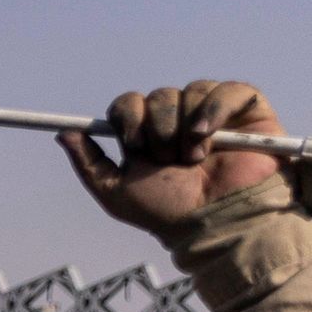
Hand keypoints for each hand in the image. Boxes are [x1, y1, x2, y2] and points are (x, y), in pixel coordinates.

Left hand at [62, 81, 291, 237]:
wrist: (216, 221)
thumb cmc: (168, 212)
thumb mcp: (115, 192)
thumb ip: (88, 162)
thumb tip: (63, 132)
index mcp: (148, 136)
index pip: (128, 104)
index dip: (126, 117)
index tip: (132, 143)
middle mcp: (179, 121)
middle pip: (156, 96)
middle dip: (157, 129)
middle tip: (167, 159)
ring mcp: (213, 114)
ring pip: (189, 91)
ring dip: (185, 128)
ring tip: (195, 159)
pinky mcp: (247, 111)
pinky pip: (229, 90)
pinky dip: (214, 109)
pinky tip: (209, 136)